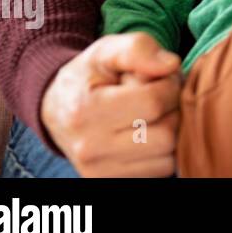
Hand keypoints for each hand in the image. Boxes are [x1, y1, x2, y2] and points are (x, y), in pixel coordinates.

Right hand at [40, 32, 182, 177]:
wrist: (57, 109)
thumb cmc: (89, 76)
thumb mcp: (107, 50)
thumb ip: (139, 49)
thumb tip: (171, 66)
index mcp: (86, 112)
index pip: (154, 102)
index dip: (168, 85)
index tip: (159, 78)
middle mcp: (90, 149)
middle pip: (166, 134)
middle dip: (173, 110)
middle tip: (159, 97)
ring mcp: (101, 172)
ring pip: (168, 158)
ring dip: (172, 133)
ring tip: (153, 116)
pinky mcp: (112, 183)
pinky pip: (160, 172)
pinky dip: (164, 152)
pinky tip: (148, 134)